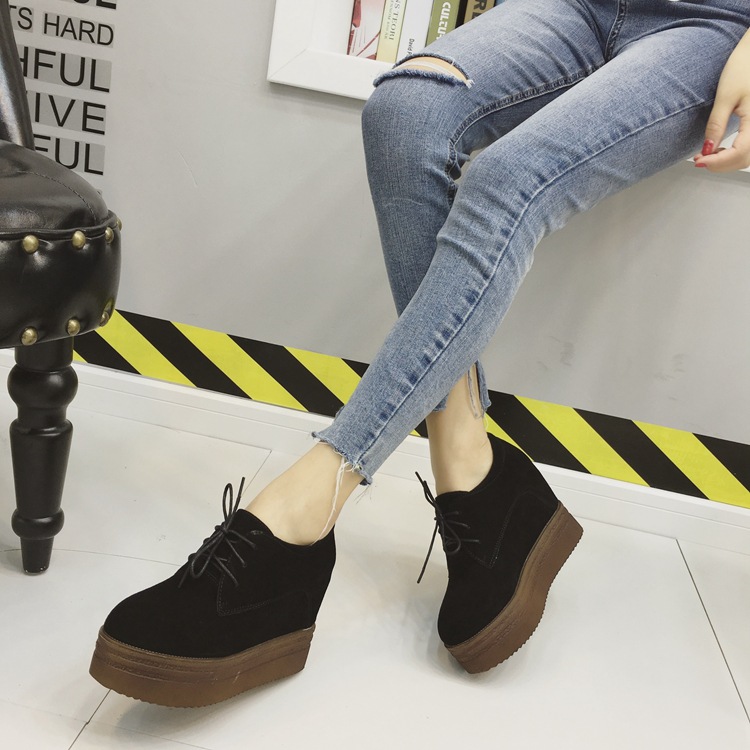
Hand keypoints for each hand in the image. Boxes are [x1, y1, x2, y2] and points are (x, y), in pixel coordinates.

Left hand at [694, 29, 749, 172]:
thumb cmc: (744, 67)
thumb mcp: (726, 96)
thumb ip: (716, 125)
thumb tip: (707, 150)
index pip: (739, 153)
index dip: (718, 162)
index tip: (699, 161)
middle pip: (744, 159)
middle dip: (721, 164)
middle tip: (699, 159)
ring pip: (748, 157)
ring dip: (728, 161)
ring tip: (708, 155)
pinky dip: (735, 154)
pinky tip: (721, 149)